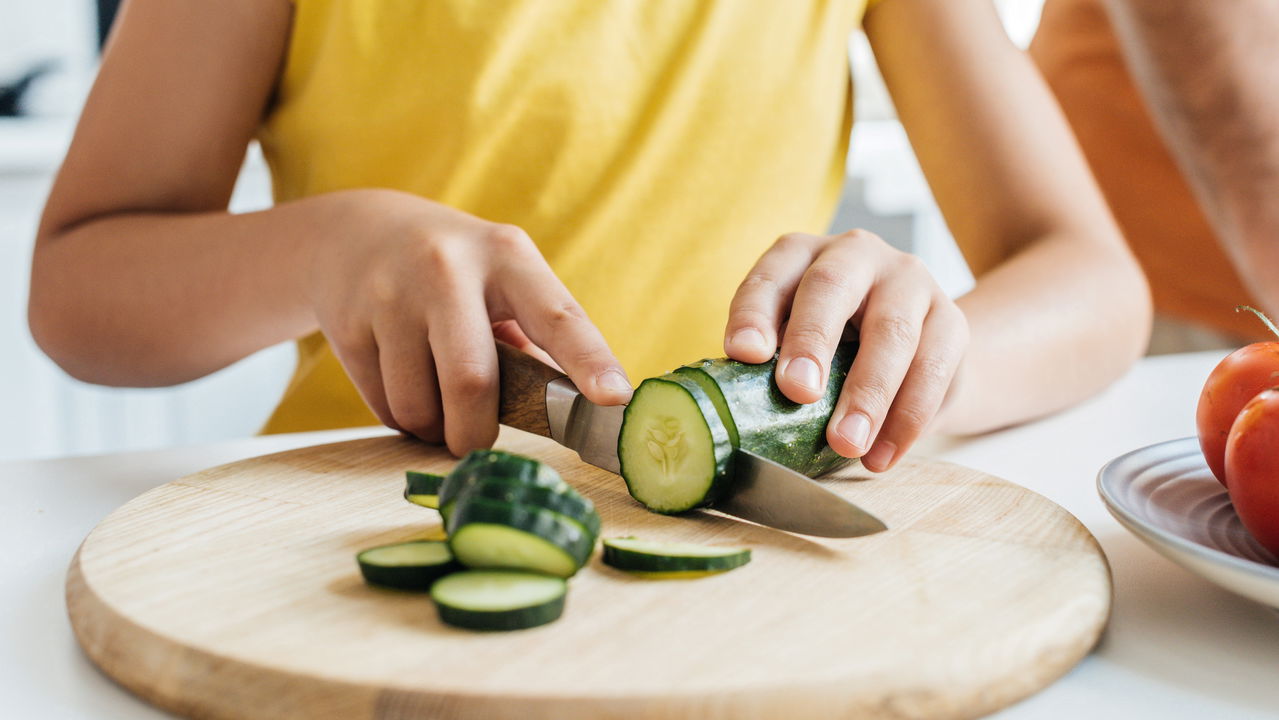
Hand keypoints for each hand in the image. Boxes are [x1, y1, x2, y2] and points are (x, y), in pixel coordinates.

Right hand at [307, 190, 631, 454]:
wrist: (356, 232)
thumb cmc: (454, 271)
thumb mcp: (501, 278)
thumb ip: (535, 337)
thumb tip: (571, 410)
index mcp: (507, 256)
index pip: (557, 315)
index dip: (589, 360)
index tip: (616, 397)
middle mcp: (447, 268)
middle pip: (471, 381)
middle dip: (476, 433)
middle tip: (477, 444)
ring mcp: (390, 293)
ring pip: (419, 405)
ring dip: (433, 428)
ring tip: (437, 403)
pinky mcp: (347, 323)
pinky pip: (383, 406)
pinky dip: (402, 418)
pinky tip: (404, 384)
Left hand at [723, 230, 967, 470]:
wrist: (918, 352)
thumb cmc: (835, 350)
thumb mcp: (796, 346)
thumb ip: (772, 366)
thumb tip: (737, 414)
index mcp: (802, 255)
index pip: (771, 276)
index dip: (754, 313)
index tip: (744, 354)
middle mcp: (855, 254)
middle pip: (831, 286)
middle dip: (812, 340)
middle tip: (797, 392)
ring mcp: (909, 281)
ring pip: (892, 331)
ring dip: (867, 394)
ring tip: (846, 444)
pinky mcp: (951, 318)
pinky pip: (934, 367)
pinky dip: (907, 418)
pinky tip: (882, 455)